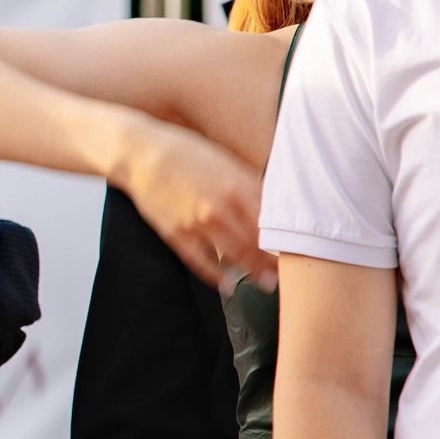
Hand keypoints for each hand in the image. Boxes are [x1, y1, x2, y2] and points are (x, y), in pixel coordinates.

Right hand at [108, 117, 271, 289]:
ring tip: (265, 284)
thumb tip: (275, 202)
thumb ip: (250, 183)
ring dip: (252, 273)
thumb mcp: (225, 162)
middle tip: (286, 275)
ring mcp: (196, 223)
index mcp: (236, 187)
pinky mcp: (175, 234)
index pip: (271, 222)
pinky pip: (200, 262)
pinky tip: (228, 285)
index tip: (299, 250)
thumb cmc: (186, 154)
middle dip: (273, 263)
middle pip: (256, 244)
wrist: (141, 154)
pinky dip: (216, 276)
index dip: (286, 240)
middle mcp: (219, 208)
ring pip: (233, 256)